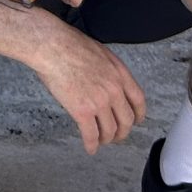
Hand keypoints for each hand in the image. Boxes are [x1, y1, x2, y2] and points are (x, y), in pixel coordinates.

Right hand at [32, 24, 147, 153]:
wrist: (52, 46)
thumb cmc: (69, 44)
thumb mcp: (100, 52)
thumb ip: (109, 70)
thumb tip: (106, 80)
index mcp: (120, 73)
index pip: (138, 100)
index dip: (138, 115)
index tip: (136, 120)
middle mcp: (114, 90)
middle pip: (126, 121)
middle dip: (122, 132)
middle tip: (116, 135)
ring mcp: (99, 102)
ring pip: (110, 131)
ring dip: (106, 139)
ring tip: (101, 141)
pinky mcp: (82, 112)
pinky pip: (91, 135)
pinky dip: (91, 145)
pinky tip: (90, 148)